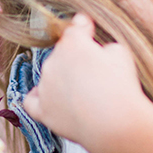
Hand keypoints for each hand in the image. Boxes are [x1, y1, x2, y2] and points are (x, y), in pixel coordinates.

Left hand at [22, 12, 145, 152]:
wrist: (115, 124)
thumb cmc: (121, 86)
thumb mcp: (121, 53)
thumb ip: (104, 45)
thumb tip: (99, 51)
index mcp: (72, 43)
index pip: (75, 28)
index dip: (84, 28)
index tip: (89, 30)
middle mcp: (52, 61)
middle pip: (62, 54)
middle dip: (76, 59)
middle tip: (97, 73)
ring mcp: (45, 86)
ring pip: (49, 75)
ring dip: (62, 79)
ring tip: (84, 93)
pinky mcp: (43, 110)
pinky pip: (31, 101)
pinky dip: (39, 97)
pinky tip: (50, 98)